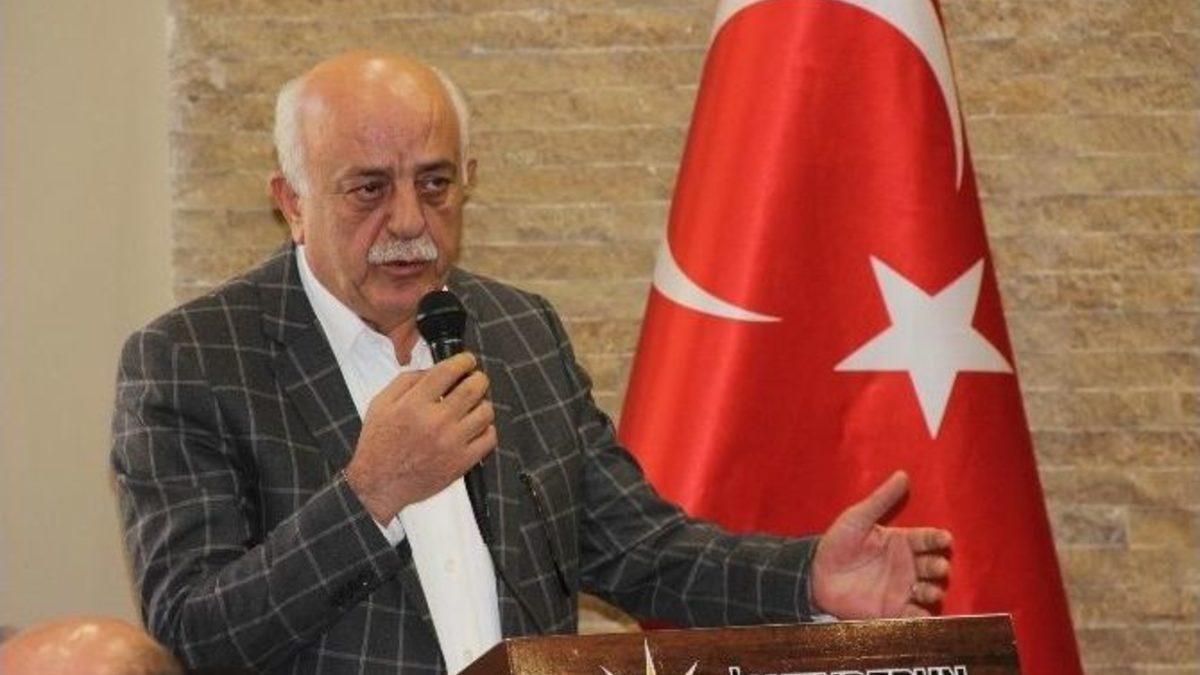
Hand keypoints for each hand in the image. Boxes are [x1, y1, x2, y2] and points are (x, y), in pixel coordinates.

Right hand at [344, 352, 496, 522]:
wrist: (378, 484)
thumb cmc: (378, 444)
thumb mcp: (381, 404)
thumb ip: (406, 381)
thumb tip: (433, 369)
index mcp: (414, 404)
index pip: (448, 371)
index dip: (464, 360)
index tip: (468, 360)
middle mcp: (435, 422)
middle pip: (474, 388)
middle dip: (479, 378)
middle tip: (475, 379)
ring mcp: (451, 443)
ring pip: (486, 412)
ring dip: (483, 403)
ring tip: (474, 406)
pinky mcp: (461, 462)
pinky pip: (489, 438)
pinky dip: (487, 429)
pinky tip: (475, 427)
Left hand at [810, 471, 951, 618]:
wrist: (816, 574)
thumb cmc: (838, 543)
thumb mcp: (858, 518)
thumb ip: (881, 500)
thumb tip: (903, 474)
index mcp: (901, 542)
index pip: (927, 539)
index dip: (938, 539)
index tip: (945, 538)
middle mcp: (907, 566)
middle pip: (934, 566)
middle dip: (939, 566)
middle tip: (937, 566)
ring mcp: (902, 589)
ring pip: (930, 591)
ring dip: (933, 591)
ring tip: (926, 590)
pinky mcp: (892, 611)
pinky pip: (915, 617)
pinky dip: (922, 618)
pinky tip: (921, 614)